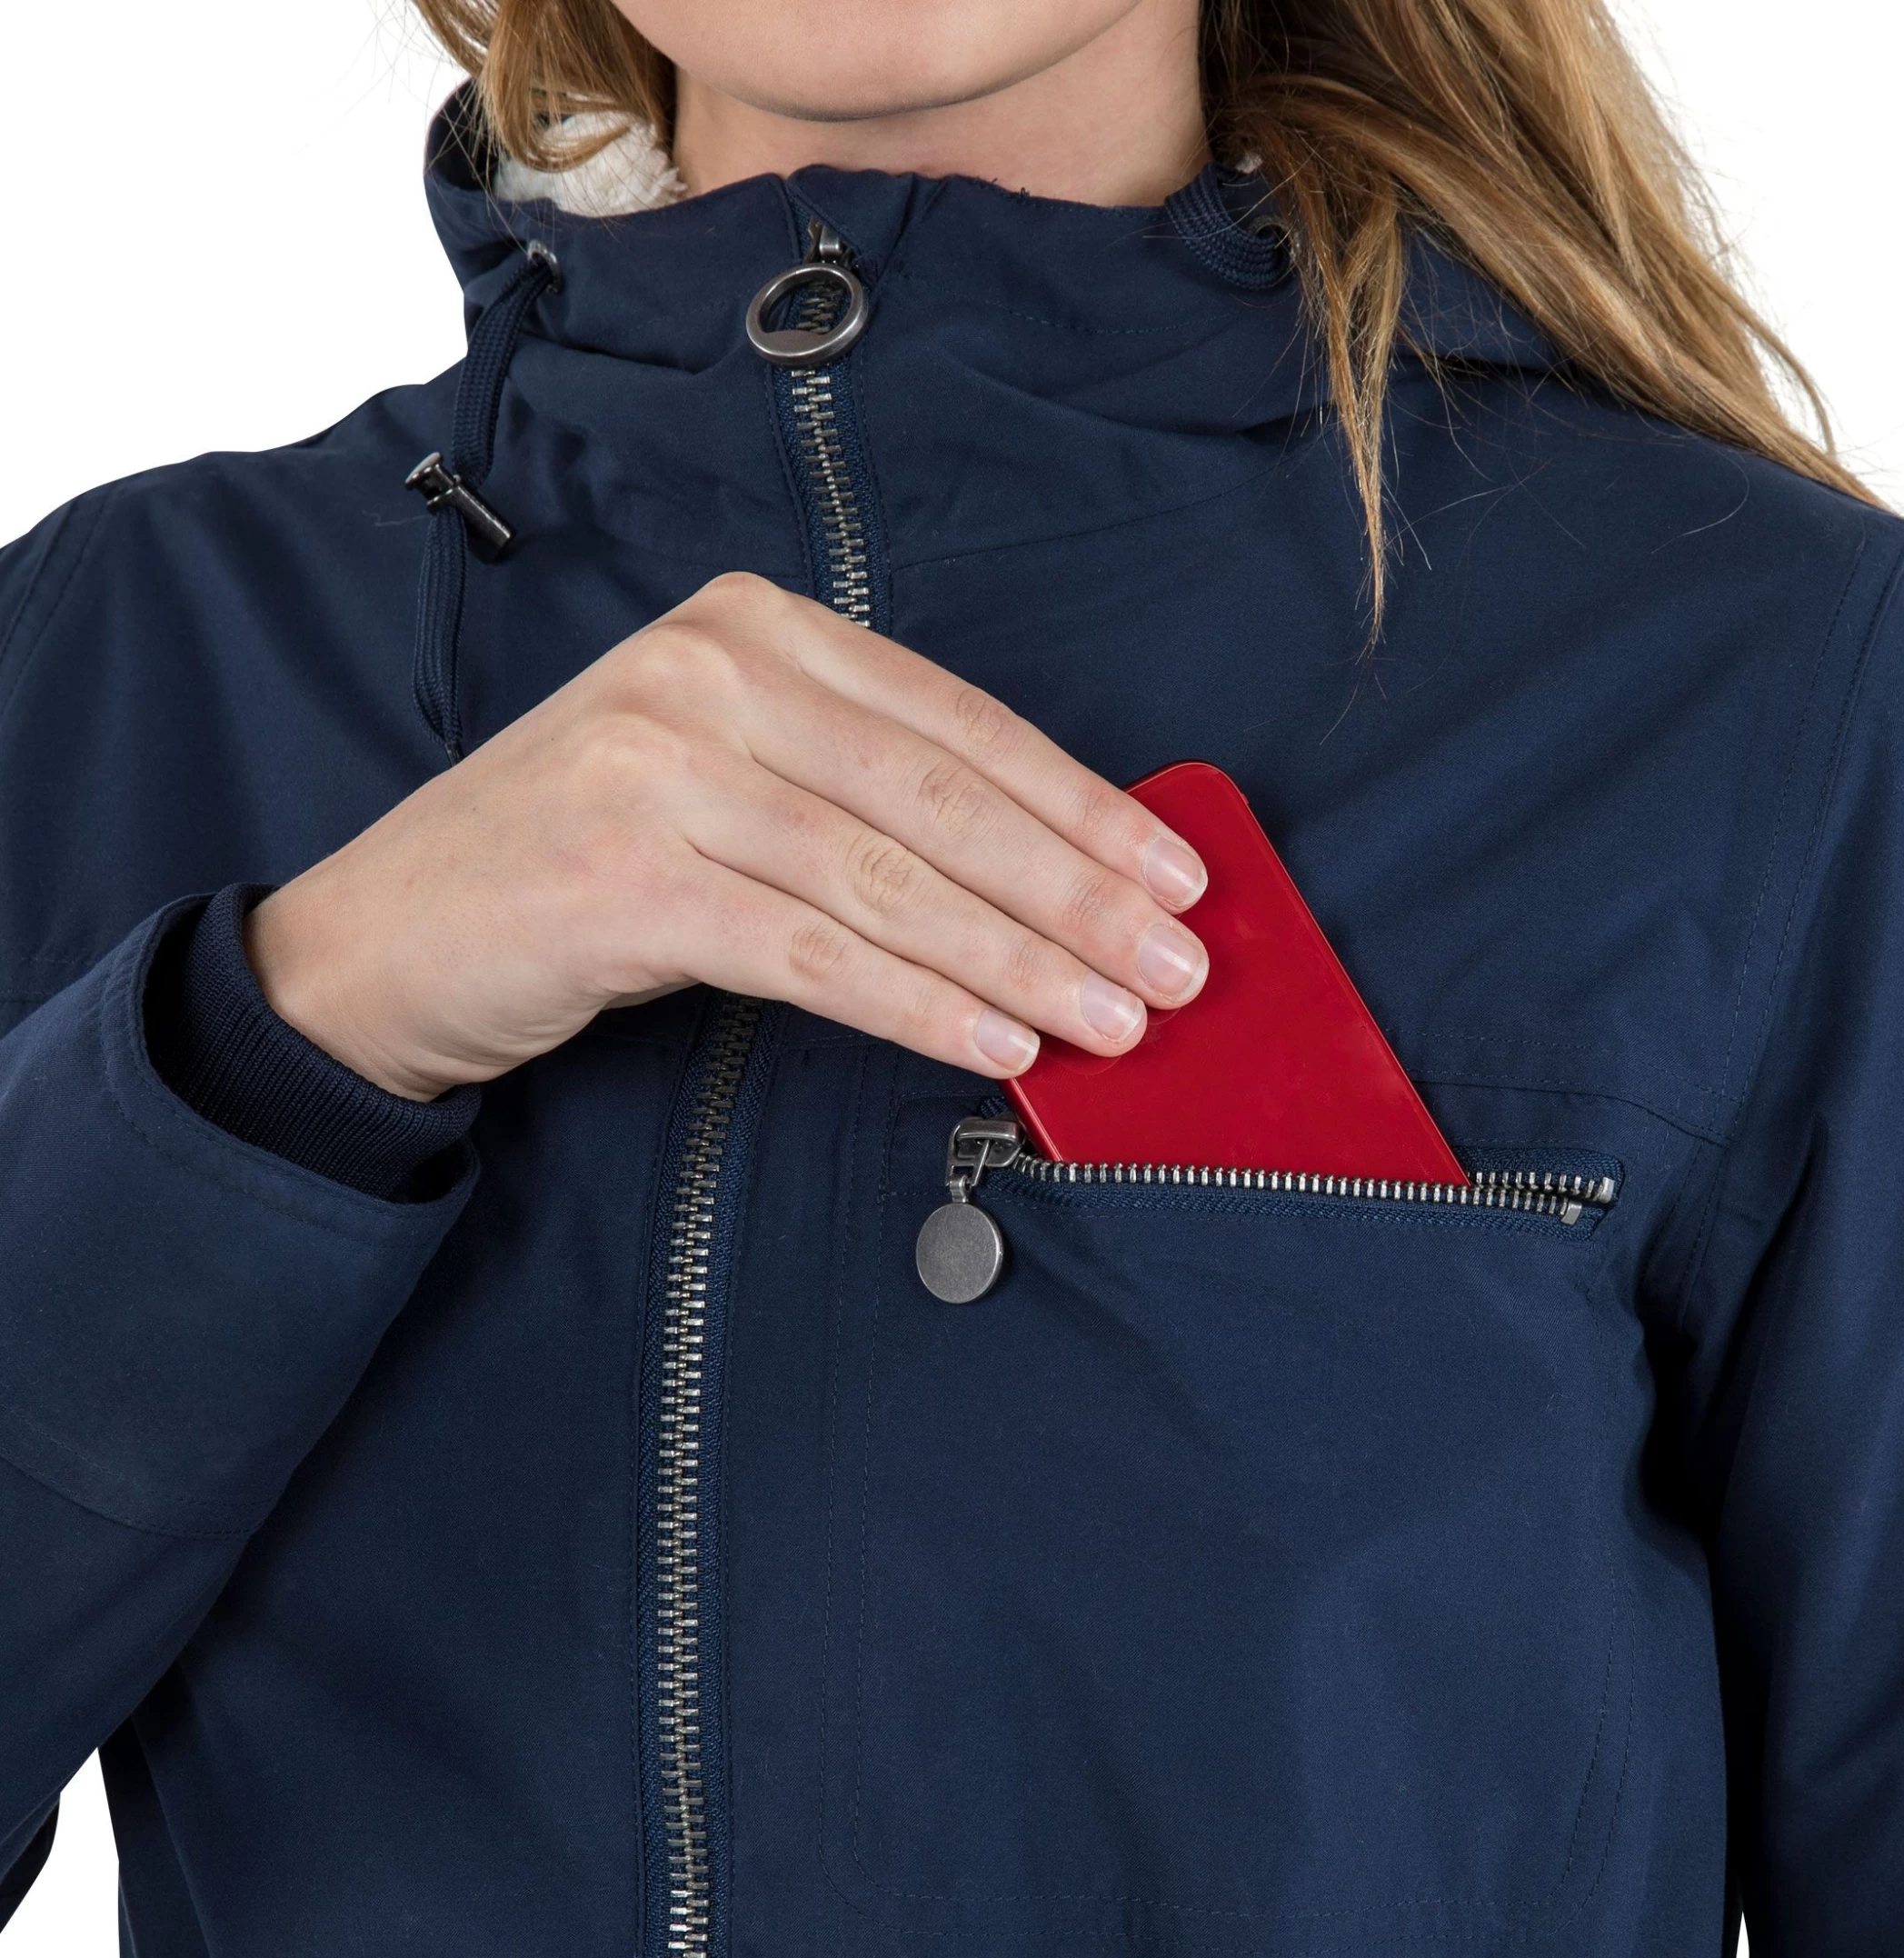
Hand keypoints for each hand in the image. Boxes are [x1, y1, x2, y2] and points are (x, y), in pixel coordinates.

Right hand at [248, 574, 1208, 1100]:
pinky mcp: (628, 879)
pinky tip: (997, 1046)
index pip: (961, 723)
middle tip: (1181, 966)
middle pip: (944, 799)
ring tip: (1115, 1022)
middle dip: (1081, 893)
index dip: (1085, 806)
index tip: (1181, 874)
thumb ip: (856, 793)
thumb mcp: (723, 780)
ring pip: (892, 880)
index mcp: (756, 628)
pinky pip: (816, 952)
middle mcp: (710, 674)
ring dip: (1023, 961)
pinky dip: (921, 1004)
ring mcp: (661, 769)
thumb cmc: (581, 861)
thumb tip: (1046, 875)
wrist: (385, 937)